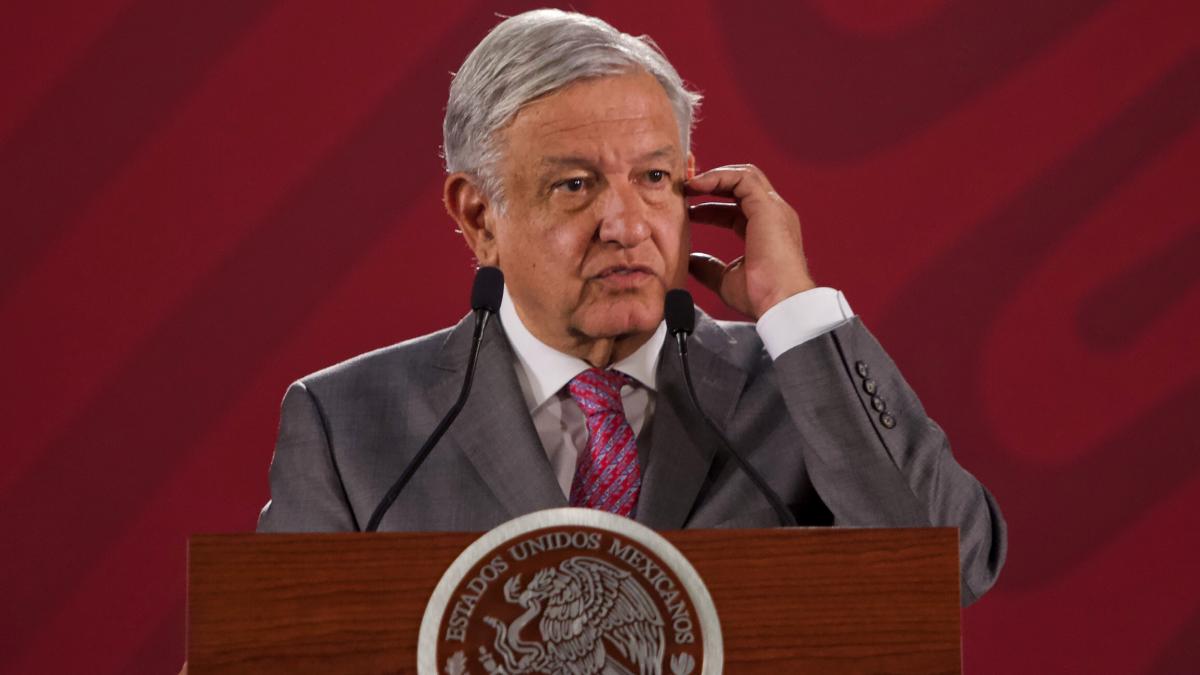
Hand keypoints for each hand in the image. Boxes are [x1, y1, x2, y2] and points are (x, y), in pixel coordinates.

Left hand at [685, 164, 815, 318]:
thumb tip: (690, 261)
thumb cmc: (760, 296)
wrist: (779, 303)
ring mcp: (773, 209)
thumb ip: (709, 267)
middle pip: (742, 186)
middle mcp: (772, 215)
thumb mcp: (726, 279)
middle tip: (685, 190)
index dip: (710, 207)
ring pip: (744, 176)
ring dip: (714, 176)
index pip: (736, 208)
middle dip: (713, 184)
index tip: (687, 211)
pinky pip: (742, 178)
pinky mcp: (768, 207)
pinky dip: (718, 177)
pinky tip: (697, 185)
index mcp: (765, 231)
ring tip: (688, 185)